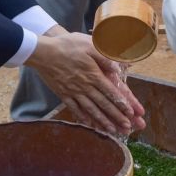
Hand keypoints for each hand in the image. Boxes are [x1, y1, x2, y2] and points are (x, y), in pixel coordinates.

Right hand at [26, 32, 144, 134]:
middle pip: (104, 104)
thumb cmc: (67, 45)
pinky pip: (75, 109)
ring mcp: (73, 92)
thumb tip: (118, 68)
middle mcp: (85, 86)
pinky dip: (83, 118)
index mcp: (93, 74)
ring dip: (103, 121)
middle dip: (117, 116)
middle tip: (128, 127)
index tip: (132, 113)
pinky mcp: (63, 94)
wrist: (43, 52)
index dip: (122, 103)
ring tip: (112, 131)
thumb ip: (104, 57)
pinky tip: (89, 125)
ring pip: (91, 110)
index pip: (111, 92)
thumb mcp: (88, 44)